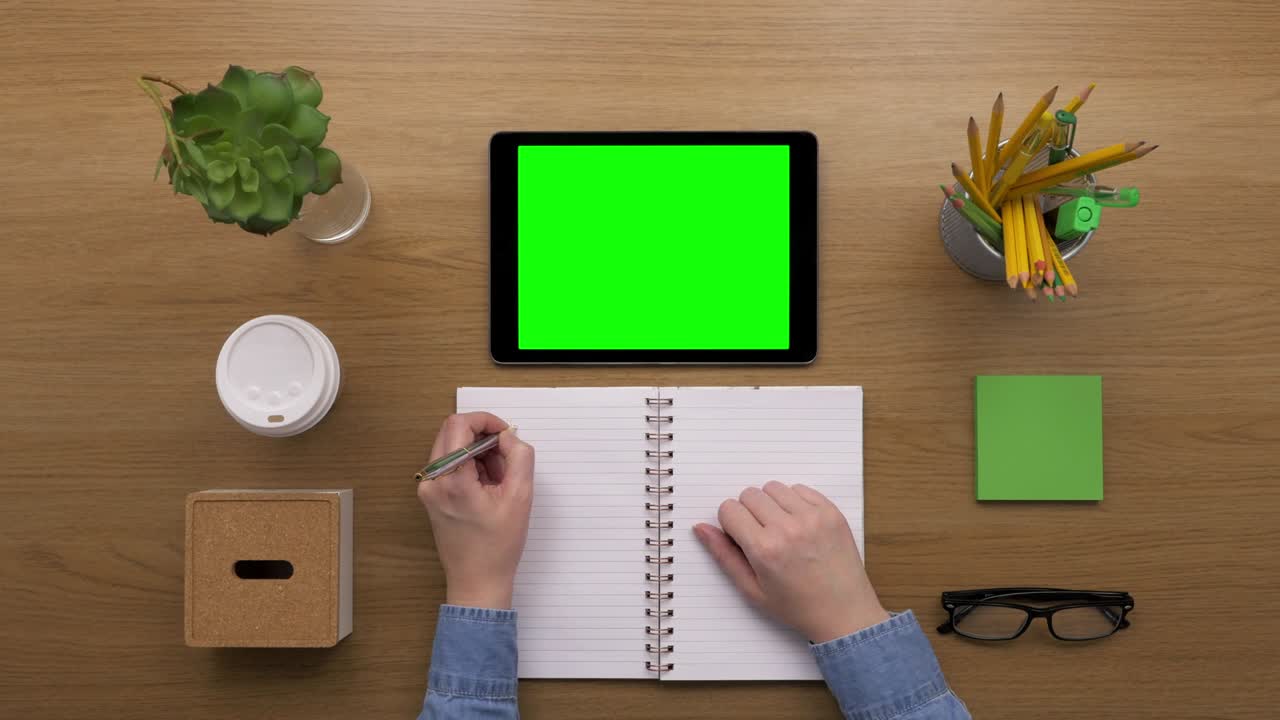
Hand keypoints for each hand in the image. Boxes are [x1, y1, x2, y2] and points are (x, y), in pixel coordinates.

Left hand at [417, 412, 533, 608]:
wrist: (477, 581)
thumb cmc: (498, 546)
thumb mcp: (521, 496)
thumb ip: (519, 456)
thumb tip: (507, 436)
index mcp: (452, 479)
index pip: (459, 425)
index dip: (486, 421)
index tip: (505, 434)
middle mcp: (432, 481)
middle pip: (452, 432)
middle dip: (482, 437)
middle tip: (504, 459)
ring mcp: (428, 489)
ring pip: (451, 447)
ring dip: (477, 452)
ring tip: (497, 479)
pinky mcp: (430, 496)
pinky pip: (449, 464)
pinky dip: (469, 466)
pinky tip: (486, 488)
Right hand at [693, 482, 888, 642]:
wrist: (844, 612)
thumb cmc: (797, 606)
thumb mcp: (752, 590)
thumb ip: (724, 555)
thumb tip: (701, 528)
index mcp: (764, 549)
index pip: (729, 509)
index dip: (730, 523)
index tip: (741, 538)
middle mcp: (787, 528)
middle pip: (749, 494)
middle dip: (748, 512)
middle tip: (762, 536)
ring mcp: (812, 517)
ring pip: (774, 488)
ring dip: (771, 504)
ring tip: (782, 529)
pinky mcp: (831, 512)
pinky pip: (800, 488)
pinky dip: (795, 502)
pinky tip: (800, 525)